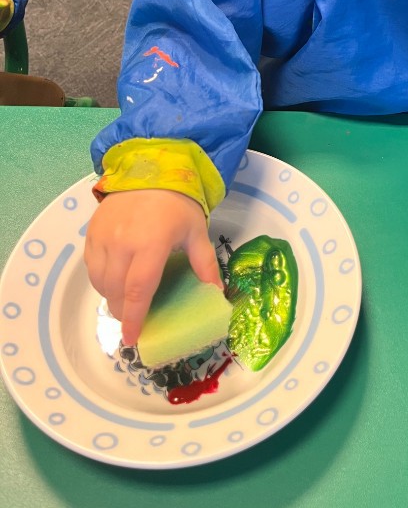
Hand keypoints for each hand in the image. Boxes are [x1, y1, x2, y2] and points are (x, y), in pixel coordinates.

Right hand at [84, 189, 221, 346]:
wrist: (151, 168)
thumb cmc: (178, 203)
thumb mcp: (197, 232)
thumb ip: (205, 264)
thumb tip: (217, 293)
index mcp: (152, 244)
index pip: (139, 290)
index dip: (134, 318)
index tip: (132, 339)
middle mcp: (123, 243)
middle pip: (116, 291)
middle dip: (122, 312)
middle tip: (132, 321)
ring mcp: (104, 237)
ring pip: (100, 281)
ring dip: (110, 297)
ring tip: (124, 302)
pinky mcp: (91, 232)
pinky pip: (91, 266)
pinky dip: (100, 280)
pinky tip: (113, 281)